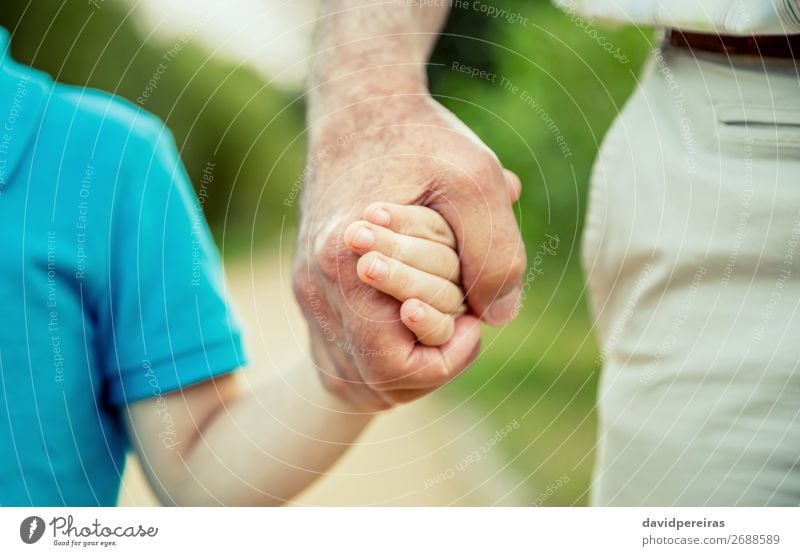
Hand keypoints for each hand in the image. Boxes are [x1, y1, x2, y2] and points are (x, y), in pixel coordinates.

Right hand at [293, 93, 525, 410]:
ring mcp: (308, 289)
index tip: (476, 316)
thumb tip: (497, 319)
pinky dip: (384, 346)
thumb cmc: (420, 140)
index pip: (395, 365)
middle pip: (377, 377)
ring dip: (409, 356)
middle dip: (433, 359)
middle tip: (463, 316)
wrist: (361, 107)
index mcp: (346, 265)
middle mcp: (317, 287)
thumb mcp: (477, 181)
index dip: (449, 356)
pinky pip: (344, 349)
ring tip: (439, 314)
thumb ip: (496, 254)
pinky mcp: (310, 285)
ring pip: (358, 369)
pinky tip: (411, 314)